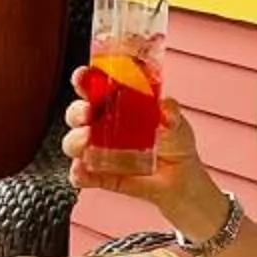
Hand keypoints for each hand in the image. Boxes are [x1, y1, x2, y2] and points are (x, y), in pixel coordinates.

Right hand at [67, 82, 212, 217]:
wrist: (182, 180)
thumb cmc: (175, 143)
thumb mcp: (177, 124)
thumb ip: (171, 113)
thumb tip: (166, 107)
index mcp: (117, 105)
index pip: (94, 88)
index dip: (83, 81)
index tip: (81, 77)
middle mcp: (103, 126)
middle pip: (77, 114)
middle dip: (76, 112)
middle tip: (87, 113)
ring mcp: (99, 152)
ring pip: (74, 143)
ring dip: (75, 141)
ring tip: (87, 140)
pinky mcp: (101, 176)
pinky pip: (82, 175)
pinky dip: (78, 174)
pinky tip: (82, 170)